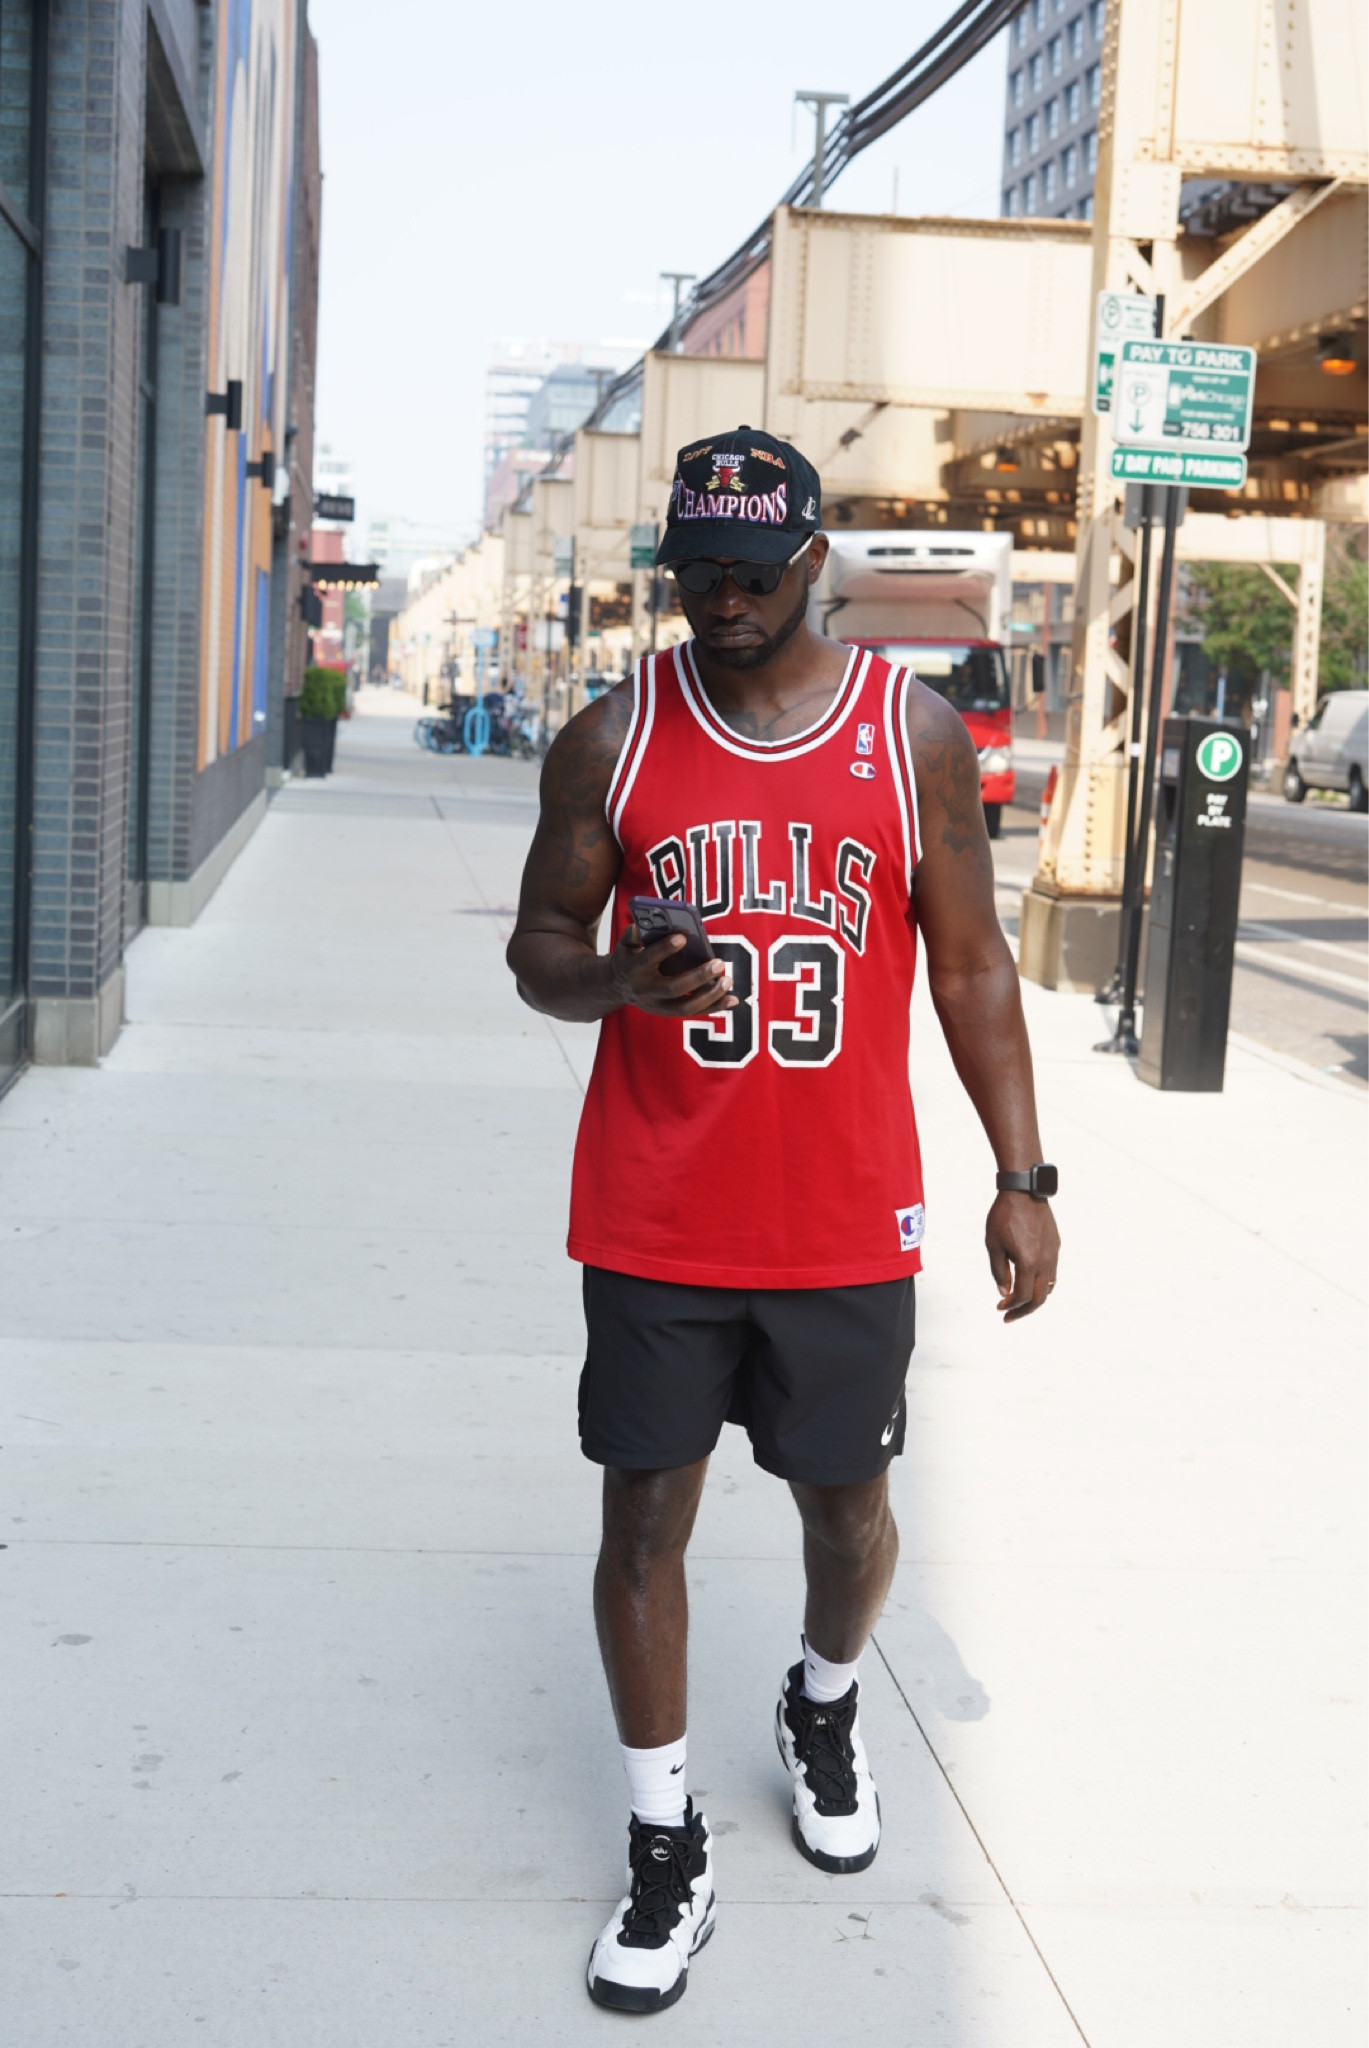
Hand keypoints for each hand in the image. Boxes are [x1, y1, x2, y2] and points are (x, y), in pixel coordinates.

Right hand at [608, 924, 735, 1018]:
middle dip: (697, 976)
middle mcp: (645, 991)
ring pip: (686, 1007)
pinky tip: (732, 999)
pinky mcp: (669, 1013)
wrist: (616, 986)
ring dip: (709, 996)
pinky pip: (695, 1013)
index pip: (649, 959)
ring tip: (728, 980)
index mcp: (633, 969)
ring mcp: (657, 1006)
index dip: (665, 948)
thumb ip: (636, 932)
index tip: (684, 937)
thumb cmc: (630, 957)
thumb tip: (653, 919)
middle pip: (673, 988)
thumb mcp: (626, 943)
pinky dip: (715, 1007)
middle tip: (719, 963)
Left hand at [986, 1192, 1059, 1321]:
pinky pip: (1052, 1272)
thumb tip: (1004, 1293)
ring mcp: (1053, 1253)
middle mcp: (1045, 1261)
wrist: (1024, 1190)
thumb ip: (999, 1271)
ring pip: (1049, 1287)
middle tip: (1009, 1315)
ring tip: (1020, 1302)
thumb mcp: (993, 1244)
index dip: (1011, 1306)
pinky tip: (1030, 1282)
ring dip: (1035, 1298)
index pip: (1022, 1296)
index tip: (1000, 1308)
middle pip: (1039, 1298)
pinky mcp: (1055, 1245)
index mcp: (1028, 1262)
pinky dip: (1042, 1284)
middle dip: (1024, 1310)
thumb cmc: (1004, 1215)